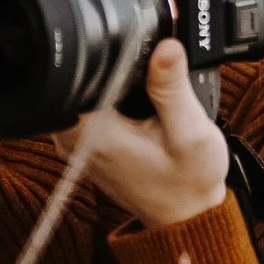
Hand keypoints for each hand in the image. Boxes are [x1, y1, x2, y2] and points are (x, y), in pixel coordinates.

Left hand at [56, 37, 229, 229]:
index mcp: (93, 133)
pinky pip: (89, 108)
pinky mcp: (86, 146)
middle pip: (77, 79)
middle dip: (111, 68)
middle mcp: (75, 139)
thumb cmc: (189, 182)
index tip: (135, 56)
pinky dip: (112, 100)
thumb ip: (172, 87)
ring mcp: (77, 144)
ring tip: (148, 101)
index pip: (73, 75)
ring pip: (83, 91)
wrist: (187, 217)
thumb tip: (165, 46)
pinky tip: (140, 109)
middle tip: (149, 85)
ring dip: (112, 84)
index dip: (101, 54)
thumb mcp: (190, 131)